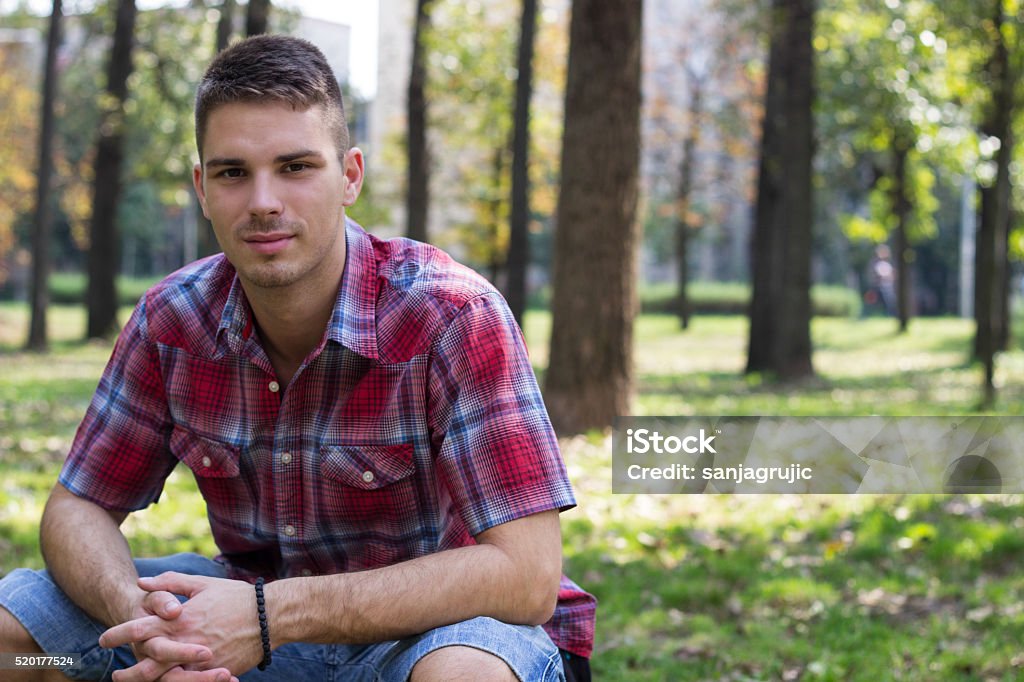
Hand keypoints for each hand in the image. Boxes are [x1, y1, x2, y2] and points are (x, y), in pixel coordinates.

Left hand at [101, 573, 260, 681]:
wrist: (269, 616)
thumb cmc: (236, 597)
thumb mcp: (202, 584)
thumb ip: (170, 583)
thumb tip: (142, 583)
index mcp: (180, 619)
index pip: (138, 628)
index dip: (117, 634)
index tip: (103, 639)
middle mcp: (185, 642)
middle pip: (146, 663)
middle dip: (127, 672)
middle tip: (116, 674)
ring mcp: (199, 660)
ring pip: (164, 678)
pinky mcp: (213, 672)